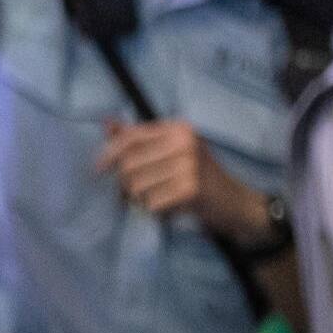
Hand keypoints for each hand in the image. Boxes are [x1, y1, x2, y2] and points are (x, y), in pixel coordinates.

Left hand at [97, 119, 269, 241]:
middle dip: (126, 183)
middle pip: (127, 164)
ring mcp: (188, 165)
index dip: (108, 153)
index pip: (130, 137)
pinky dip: (154, 209)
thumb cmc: (198, 175)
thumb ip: (139, 138)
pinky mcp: (190, 189)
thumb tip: (106, 123)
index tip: (98, 169)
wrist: (234, 200)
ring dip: (141, 198)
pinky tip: (170, 206)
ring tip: (159, 197)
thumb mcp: (172, 150)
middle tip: (139, 191)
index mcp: (178, 128)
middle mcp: (184, 142)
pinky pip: (150, 202)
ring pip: (135, 186)